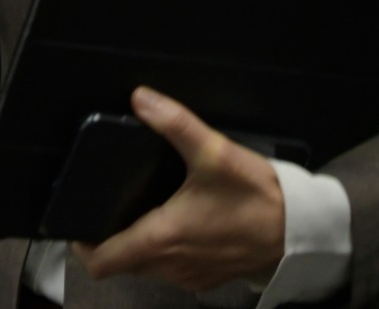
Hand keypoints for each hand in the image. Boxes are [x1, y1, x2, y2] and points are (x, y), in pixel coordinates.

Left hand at [74, 87, 284, 291]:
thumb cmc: (257, 196)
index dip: (81, 243)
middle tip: (111, 204)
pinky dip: (166, 253)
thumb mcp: (215, 152)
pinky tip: (180, 224)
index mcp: (162, 238)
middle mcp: (170, 265)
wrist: (300, 229)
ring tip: (142, 210)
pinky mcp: (208, 278)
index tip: (79, 220)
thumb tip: (141, 99)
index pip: (101, 261)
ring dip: (139, 245)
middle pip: (121, 263)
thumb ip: (176, 124)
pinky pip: (173, 271)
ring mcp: (189, 276)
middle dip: (110, 237)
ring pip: (146, 268)